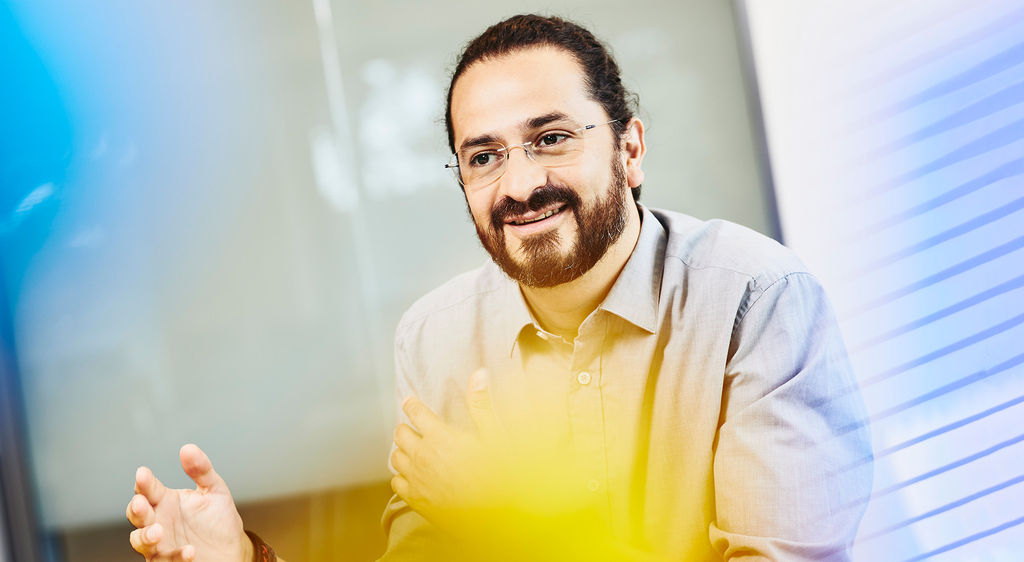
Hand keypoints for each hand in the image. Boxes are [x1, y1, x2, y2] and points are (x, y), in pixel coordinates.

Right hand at [126, 444, 251, 561]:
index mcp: (166, 501)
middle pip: (138, 514)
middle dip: (137, 509)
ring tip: (158, 531)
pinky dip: (175, 556)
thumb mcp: (214, 491)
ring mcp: (161, 543)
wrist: (232, 549)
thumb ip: (201, 470)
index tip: (143, 474)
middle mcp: (159, 521)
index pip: (148, 489)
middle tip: (142, 503)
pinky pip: (165, 561)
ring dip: (146, 537)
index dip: (144, 482)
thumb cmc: (219, 521)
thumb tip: (188, 449)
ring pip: (141, 541)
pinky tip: (189, 550)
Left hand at [390, 370, 582, 533]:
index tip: (410, 400)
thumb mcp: (496, 436)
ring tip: (413, 449)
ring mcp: (416, 479)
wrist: (495, 517)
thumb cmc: (500, 475)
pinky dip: (401, 475)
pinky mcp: (416, 499)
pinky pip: (396, 483)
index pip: (415, 412)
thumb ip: (482, 405)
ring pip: (395, 457)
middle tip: (415, 427)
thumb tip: (479, 373)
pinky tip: (412, 475)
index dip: (411, 404)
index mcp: (440, 436)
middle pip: (400, 433)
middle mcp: (422, 456)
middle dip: (406, 427)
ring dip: (402, 450)